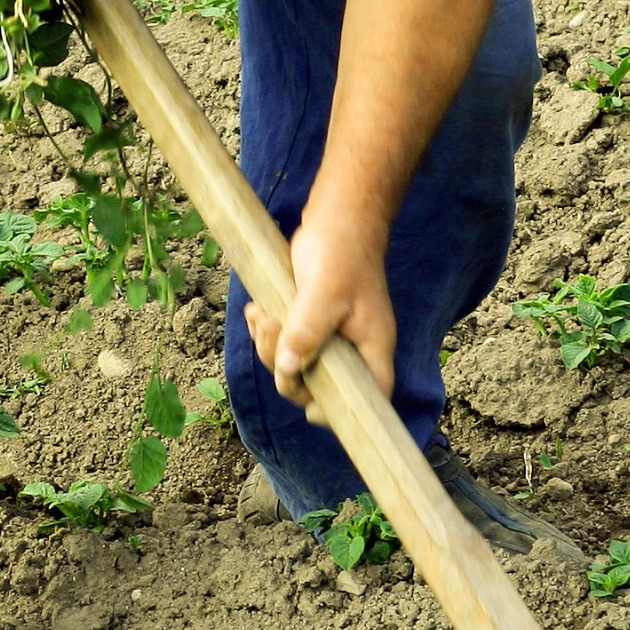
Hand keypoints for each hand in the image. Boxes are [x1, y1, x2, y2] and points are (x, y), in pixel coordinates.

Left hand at [243, 206, 395, 425]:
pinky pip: (284, 342)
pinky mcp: (309, 322)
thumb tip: (290, 369)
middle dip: (285, 365)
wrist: (336, 218)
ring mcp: (331, 336)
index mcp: (371, 345)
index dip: (342, 411)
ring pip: (295, 364)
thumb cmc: (341, 252)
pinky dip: (266, 331)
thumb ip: (308, 331)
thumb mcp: (324, 291)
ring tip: (261, 314)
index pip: (371, 396)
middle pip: (318, 384)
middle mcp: (353, 346)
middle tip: (271, 327)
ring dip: (269, 344)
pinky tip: (258, 310)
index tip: (309, 411)